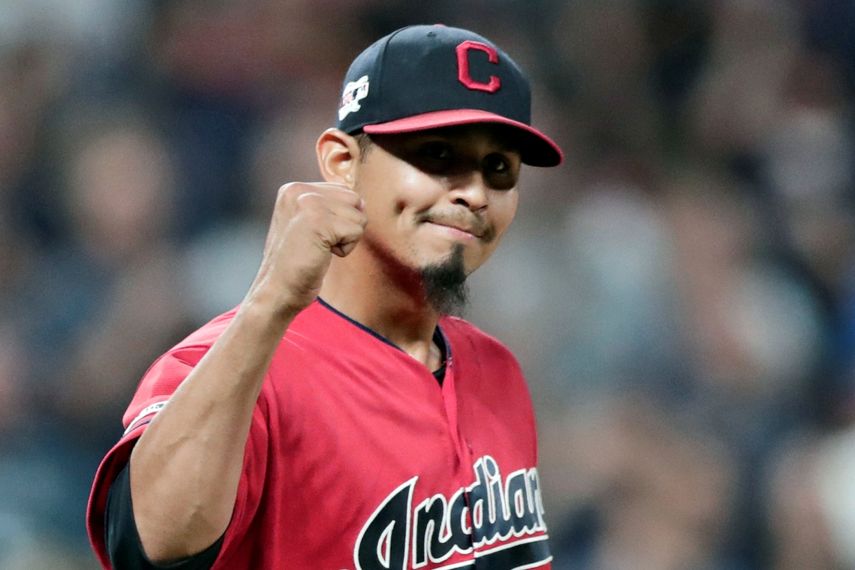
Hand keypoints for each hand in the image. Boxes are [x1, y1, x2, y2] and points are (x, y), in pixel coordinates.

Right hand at [246, 182, 366, 315]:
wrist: (277, 290)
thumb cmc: (296, 263)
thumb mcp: (307, 224)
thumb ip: (328, 206)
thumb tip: (362, 202)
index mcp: (294, 188)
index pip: (343, 191)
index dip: (339, 219)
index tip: (314, 235)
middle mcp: (299, 190)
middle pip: (354, 199)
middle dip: (345, 226)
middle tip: (318, 243)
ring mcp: (308, 203)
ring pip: (358, 216)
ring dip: (345, 239)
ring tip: (318, 249)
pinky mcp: (320, 221)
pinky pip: (356, 231)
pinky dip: (345, 249)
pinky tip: (321, 255)